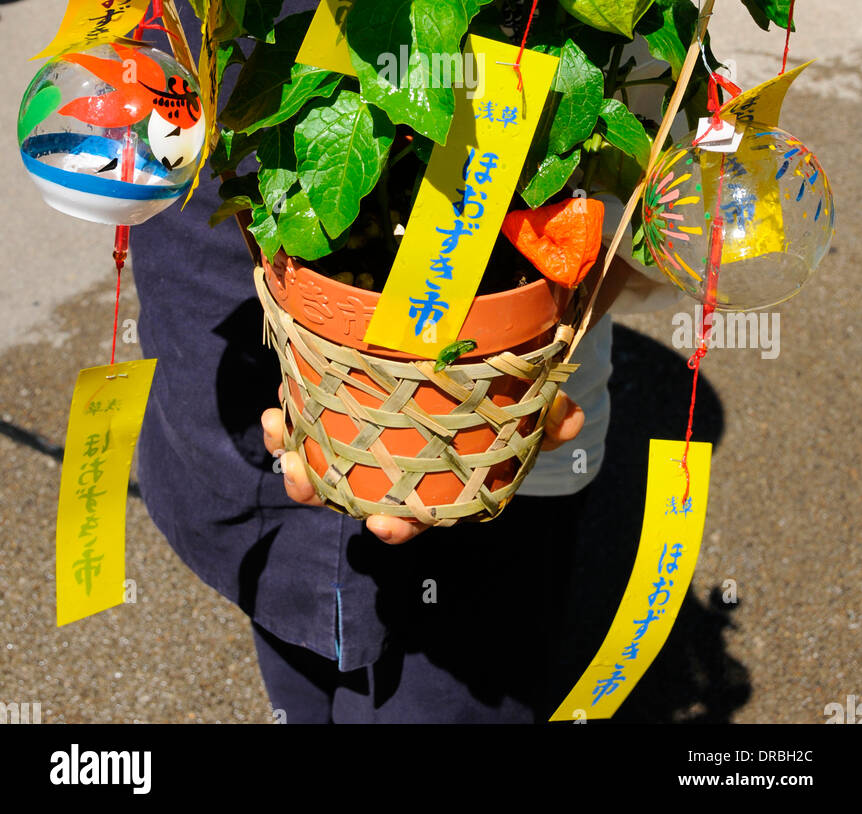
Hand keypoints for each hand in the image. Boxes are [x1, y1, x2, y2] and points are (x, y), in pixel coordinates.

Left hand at [262, 388, 583, 543]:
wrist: (477, 352)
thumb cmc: (502, 391)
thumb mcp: (530, 401)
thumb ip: (548, 413)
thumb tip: (567, 421)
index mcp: (431, 481)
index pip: (414, 514)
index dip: (399, 524)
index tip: (385, 524)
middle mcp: (388, 467)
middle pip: (349, 493)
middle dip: (322, 492)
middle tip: (304, 479)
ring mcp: (358, 438)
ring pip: (319, 461)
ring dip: (294, 455)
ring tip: (280, 431)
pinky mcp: (336, 406)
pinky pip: (306, 418)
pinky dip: (291, 416)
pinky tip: (279, 403)